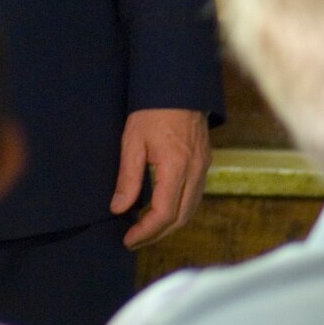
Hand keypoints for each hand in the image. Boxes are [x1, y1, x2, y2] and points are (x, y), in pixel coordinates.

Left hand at [111, 108, 209, 248]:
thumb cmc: (151, 110)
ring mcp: (203, 167)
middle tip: (133, 239)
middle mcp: (195, 171)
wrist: (177, 85)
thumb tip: (119, 208)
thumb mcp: (132, 142)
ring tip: (144, 228)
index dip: (146, 231)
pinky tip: (161, 208)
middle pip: (180, 218)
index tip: (128, 239)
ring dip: (169, 224)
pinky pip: (194, 195)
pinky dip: (178, 208)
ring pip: (190, 209)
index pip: (164, 213)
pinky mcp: (204, 162)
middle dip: (157, 233)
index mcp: (177, 167)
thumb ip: (128, 178)